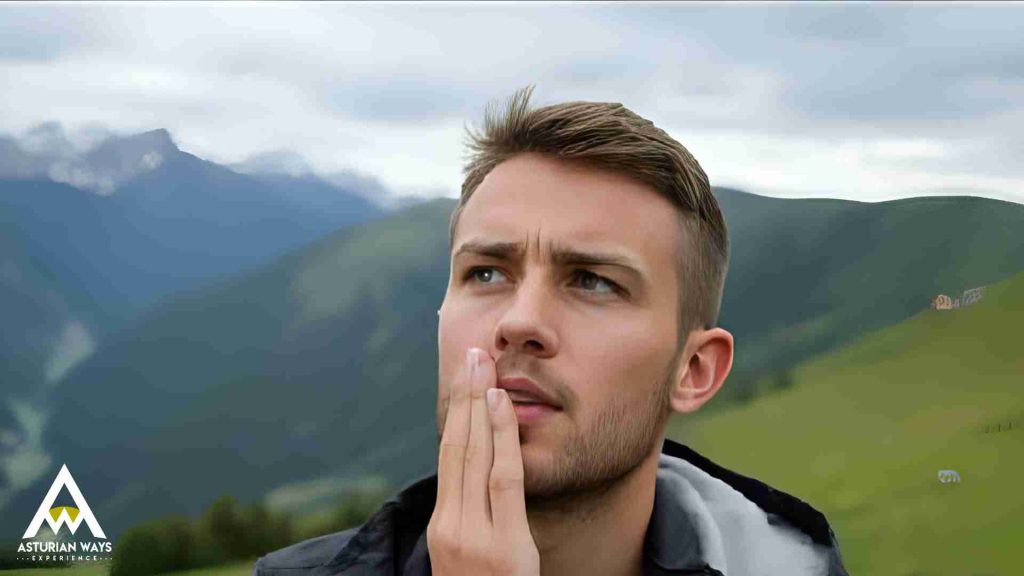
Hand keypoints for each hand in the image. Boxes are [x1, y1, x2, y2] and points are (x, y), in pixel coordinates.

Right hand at [427, 347, 540, 575]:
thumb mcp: (472, 561)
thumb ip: (476, 522)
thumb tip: (485, 481)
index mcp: (443, 530)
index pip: (448, 459)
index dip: (455, 416)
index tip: (461, 380)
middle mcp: (450, 528)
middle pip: (455, 448)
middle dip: (462, 398)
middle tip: (470, 355)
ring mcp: (473, 536)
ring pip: (473, 456)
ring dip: (477, 406)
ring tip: (482, 367)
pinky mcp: (502, 546)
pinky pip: (502, 479)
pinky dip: (500, 438)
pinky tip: (500, 406)